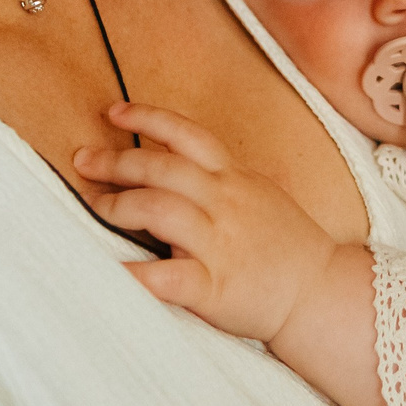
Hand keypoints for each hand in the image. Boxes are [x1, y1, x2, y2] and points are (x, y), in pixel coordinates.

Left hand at [75, 103, 351, 345]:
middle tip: (84, 161)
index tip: (113, 112)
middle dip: (116, 161)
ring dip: (118, 204)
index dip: (147, 118)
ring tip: (95, 205)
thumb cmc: (286, 247)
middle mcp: (226, 203)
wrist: (322, 293)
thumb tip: (170, 165)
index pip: (187, 135)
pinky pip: (166, 276)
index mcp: (235, 179)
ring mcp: (220, 243)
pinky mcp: (215, 286)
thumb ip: (219, 180)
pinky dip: (133, 273)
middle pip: (163, 167)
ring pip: (159, 209)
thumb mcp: (259, 194)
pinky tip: (109, 269)